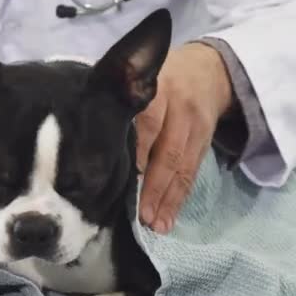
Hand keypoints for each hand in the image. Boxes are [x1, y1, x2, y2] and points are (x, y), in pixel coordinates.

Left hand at [136, 42, 231, 232]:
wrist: (207, 70)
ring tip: (156, 225)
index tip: (123, 180)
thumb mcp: (137, 83)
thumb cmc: (157, 82)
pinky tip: (168, 219)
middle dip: (153, 186)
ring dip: (167, 199)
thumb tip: (88, 147)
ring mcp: (196, 127)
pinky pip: (192, 173)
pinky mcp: (206, 142)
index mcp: (156, 92)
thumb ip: (117, 108)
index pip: (148, 125)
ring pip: (182, 167)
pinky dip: (179, 198)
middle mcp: (179, 109)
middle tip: (141, 216)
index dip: (138, 154)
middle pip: (167, 151)